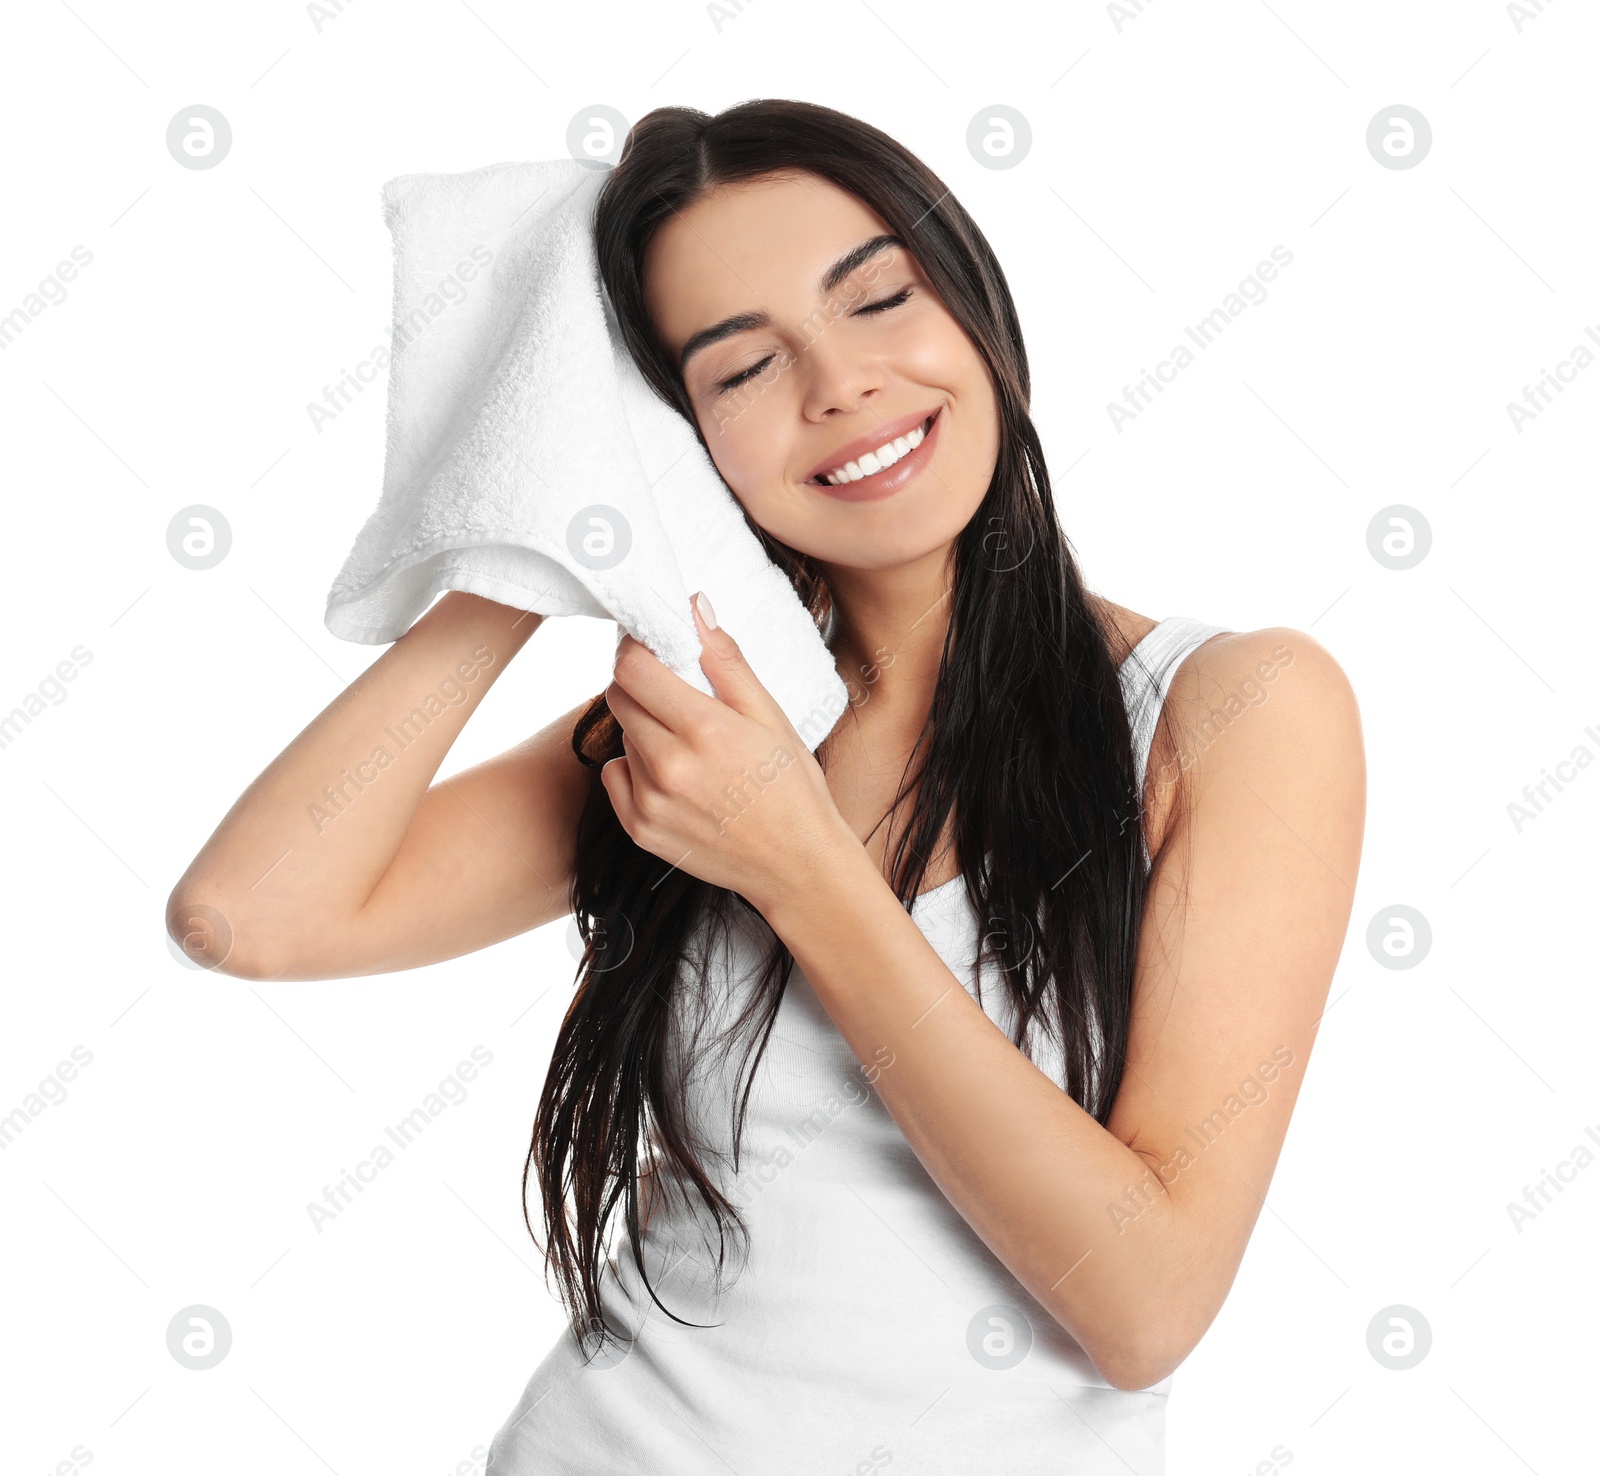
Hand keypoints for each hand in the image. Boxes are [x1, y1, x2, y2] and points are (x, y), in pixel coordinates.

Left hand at [601, 591, 853, 914]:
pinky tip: (675, 778)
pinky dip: (635, 769)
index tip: (653, 649)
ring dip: (644, 729)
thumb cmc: (793, 788)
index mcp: (705, 729)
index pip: (632, 668)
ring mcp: (650, 801)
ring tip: (689, 746)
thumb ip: (725, 660)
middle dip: (641, 685)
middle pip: (619, 697)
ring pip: (621, 736)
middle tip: (676, 696)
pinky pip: (615, 776)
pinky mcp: (639, 829)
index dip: (637, 649)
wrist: (796, 866)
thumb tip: (693, 608)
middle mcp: (669, 766)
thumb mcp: (770, 715)